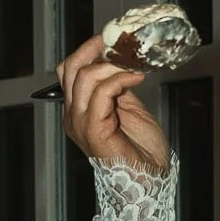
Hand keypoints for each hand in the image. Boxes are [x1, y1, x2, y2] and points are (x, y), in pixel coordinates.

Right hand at [54, 34, 171, 176]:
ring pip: (84, 77)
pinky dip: (120, 79)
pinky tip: (136, 77)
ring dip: (111, 65)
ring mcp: (82, 123)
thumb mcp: (127, 108)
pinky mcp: (94, 130)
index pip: (70, 71)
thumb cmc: (141, 152)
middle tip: (116, 43)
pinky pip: (101, 93)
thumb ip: (117, 88)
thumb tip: (120, 63)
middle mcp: (74, 116)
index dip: (88, 51)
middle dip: (93, 49)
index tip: (110, 41)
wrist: (148, 180)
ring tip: (132, 64)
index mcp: (79, 111)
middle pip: (70, 69)